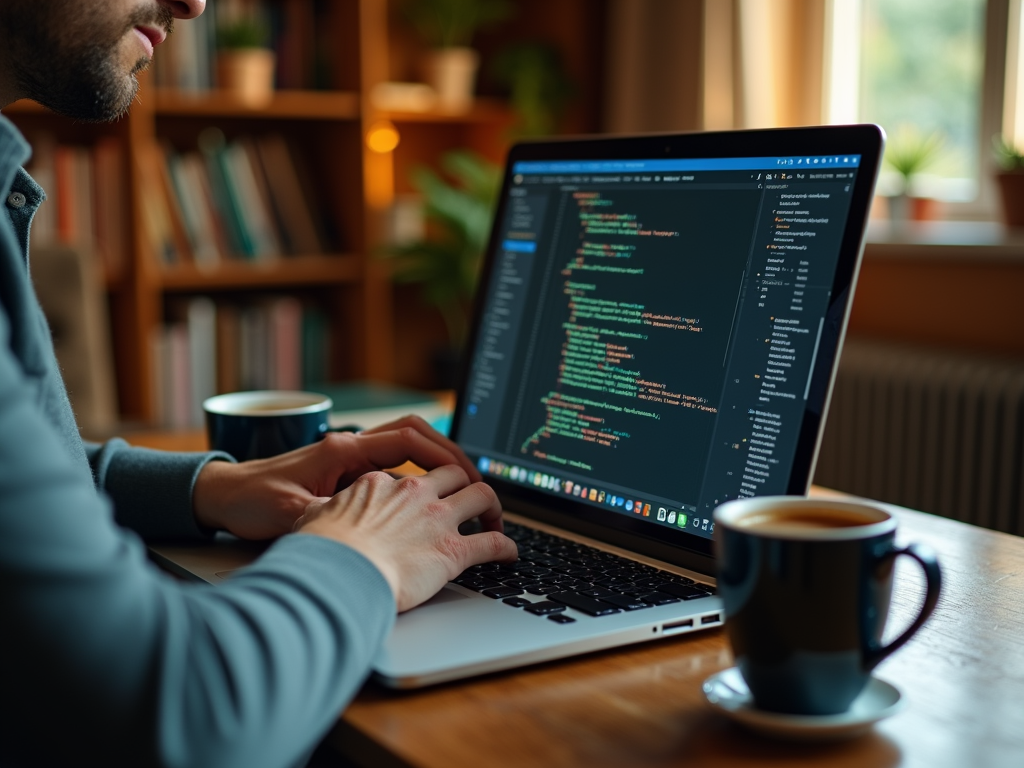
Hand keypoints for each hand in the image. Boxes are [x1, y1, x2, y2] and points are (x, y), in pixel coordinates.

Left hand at [193, 415, 483, 539]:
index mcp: (344, 450)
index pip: (408, 439)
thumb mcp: (292, 516)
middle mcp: (350, 446)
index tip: (468, 477)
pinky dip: (415, 473)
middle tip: (476, 481)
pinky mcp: (344, 470)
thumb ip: (329, 519)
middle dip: (450, 453)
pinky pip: (392, 463)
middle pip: (415, 434)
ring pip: (406, 445)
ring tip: (461, 488)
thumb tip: (359, 535)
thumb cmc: (251, 502)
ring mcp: (348, 456)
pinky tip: (425, 499)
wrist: (221, 494)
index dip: (443, 456)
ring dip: (435, 461)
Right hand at [294, 466, 516, 610]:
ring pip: (481, 495)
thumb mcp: (310, 517)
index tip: (424, 498)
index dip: (420, 487)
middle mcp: (415, 495)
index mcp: (381, 485)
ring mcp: (437, 519)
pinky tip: (509, 555)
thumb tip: (316, 514)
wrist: (337, 572)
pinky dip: (506, 547)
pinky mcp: (454, 551)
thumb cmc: (319, 550)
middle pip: (453, 473)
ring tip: (496, 520)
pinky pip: (493, 543)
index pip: (409, 478)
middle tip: (469, 499)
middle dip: (465, 482)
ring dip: (494, 506)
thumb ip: (322, 512)